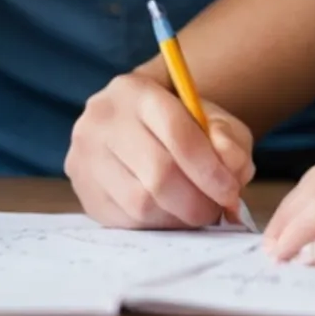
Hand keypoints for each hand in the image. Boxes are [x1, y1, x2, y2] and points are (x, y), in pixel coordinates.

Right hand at [66, 69, 253, 229]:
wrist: (133, 129)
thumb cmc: (179, 124)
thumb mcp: (211, 120)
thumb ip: (229, 139)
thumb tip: (231, 169)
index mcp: (135, 90)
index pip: (177, 133)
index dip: (209, 170)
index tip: (230, 191)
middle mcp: (102, 119)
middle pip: (158, 174)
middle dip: (198, 201)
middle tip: (216, 210)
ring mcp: (85, 156)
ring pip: (141, 203)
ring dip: (179, 217)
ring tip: (195, 211)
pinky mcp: (83, 190)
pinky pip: (126, 221)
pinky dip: (157, 225)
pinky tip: (170, 214)